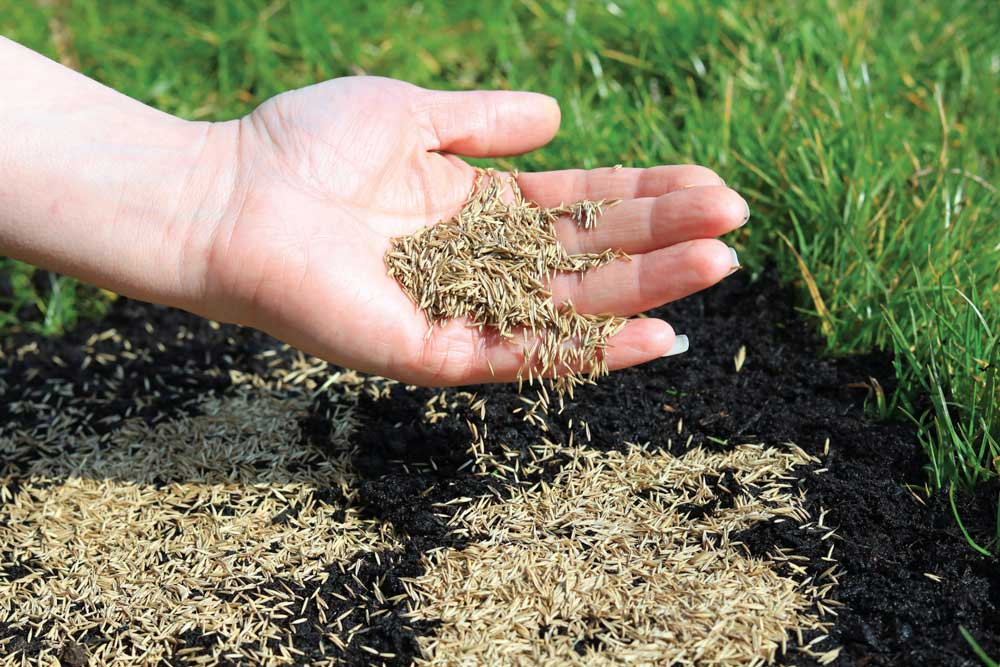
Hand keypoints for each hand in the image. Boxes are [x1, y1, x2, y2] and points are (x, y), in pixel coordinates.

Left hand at [195, 76, 748, 384]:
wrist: (225, 197)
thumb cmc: (303, 146)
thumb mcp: (408, 113)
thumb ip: (482, 122)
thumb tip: (558, 117)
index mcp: (475, 209)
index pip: (578, 205)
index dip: (642, 194)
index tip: (707, 185)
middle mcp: (477, 265)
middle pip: (588, 255)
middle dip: (661, 237)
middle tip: (736, 222)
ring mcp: (461, 312)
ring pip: (570, 305)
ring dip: (646, 288)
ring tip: (718, 264)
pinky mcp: (436, 351)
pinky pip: (525, 355)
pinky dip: (590, 347)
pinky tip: (655, 332)